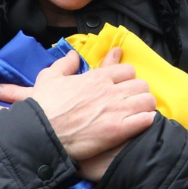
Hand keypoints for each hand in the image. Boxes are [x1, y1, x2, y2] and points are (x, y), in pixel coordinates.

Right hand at [0, 48, 156, 170]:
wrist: (40, 133)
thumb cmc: (43, 107)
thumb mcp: (49, 78)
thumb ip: (64, 64)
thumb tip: (72, 54)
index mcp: (96, 78)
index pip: (127, 70)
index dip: (128, 78)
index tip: (123, 87)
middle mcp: (109, 91)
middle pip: (141, 85)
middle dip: (139, 93)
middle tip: (132, 101)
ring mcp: (116, 110)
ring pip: (147, 100)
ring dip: (145, 106)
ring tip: (138, 113)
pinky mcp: (118, 130)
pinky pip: (145, 119)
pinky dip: (145, 121)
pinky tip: (139, 125)